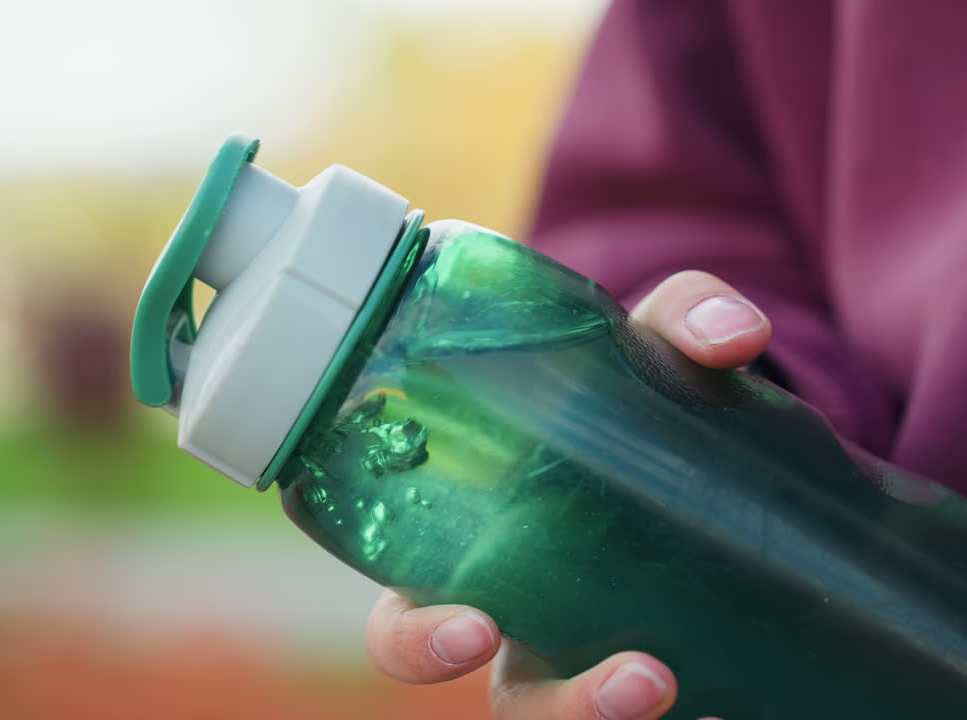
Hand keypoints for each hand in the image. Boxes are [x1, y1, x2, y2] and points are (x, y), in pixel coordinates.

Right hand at [365, 271, 770, 719]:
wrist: (718, 436)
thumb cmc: (634, 393)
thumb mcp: (647, 348)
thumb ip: (680, 320)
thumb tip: (730, 336)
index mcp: (476, 557)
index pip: (406, 620)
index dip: (418, 642)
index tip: (473, 627)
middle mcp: (531, 627)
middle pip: (510, 706)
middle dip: (560, 711)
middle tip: (639, 682)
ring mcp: (602, 656)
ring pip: (583, 719)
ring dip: (626, 719)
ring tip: (695, 697)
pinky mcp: (676, 671)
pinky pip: (675, 714)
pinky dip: (711, 717)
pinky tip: (747, 704)